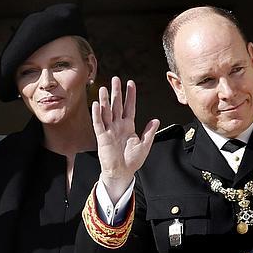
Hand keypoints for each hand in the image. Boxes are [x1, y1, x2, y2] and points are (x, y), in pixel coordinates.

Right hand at [92, 76, 159, 202]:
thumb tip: (156, 120)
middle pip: (116, 105)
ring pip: (106, 112)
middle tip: (116, 79)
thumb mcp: (145, 145)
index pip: (129, 107)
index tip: (130, 83)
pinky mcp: (102, 137)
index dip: (130, 95)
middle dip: (117, 92)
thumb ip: (149, 132)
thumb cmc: (132, 161)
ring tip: (105, 88)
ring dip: (105, 100)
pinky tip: (96, 104)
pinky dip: (97, 114)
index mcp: (128, 126)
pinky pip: (99, 123)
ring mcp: (109, 130)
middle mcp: (118, 125)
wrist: (122, 173)